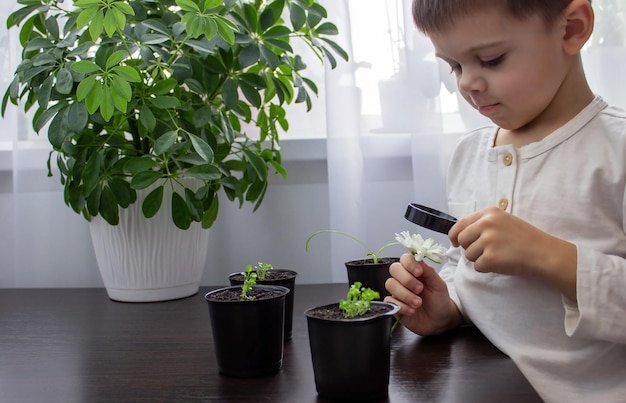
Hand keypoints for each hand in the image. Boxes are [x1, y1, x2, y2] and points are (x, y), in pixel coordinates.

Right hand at [384, 253, 461, 334]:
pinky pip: (389, 301)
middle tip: (420, 289)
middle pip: (394, 268)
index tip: (419, 272)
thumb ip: (429, 271)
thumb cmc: (439, 301)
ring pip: (390, 284)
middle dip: (407, 280)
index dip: (409, 263)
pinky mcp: (393, 304)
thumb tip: (418, 259)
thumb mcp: (439, 285)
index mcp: (415, 270)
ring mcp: (397, 291)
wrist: (438, 321)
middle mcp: (404, 278)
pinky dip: (401, 306)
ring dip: (405, 294)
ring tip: (418, 303)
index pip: (405, 258)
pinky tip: (412, 311)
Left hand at [448, 206, 576, 298]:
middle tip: (486, 251)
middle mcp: (487, 223)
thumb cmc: (525, 239)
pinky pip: (477, 267)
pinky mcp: (490, 258)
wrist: (544, 253)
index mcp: (489, 213)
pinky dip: (487, 268)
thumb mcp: (504, 221)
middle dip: (469, 248)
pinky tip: (501, 263)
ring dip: (479, 259)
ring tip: (498, 255)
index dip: (455, 235)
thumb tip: (459, 234)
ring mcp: (488, 240)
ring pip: (468, 255)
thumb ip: (483, 224)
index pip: (460, 223)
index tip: (455, 242)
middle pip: (461, 240)